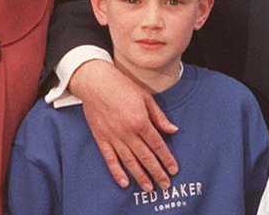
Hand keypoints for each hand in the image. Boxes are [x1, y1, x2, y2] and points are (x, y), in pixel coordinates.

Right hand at [69, 59, 178, 191]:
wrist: (95, 81)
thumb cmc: (122, 85)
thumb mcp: (146, 97)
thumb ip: (159, 116)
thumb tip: (173, 130)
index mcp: (141, 121)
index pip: (157, 145)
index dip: (167, 159)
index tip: (174, 170)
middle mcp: (127, 132)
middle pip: (146, 157)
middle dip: (157, 173)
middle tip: (165, 185)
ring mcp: (113, 137)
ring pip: (129, 162)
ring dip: (141, 176)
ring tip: (149, 187)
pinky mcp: (101, 138)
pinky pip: (110, 159)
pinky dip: (117, 172)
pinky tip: (125, 182)